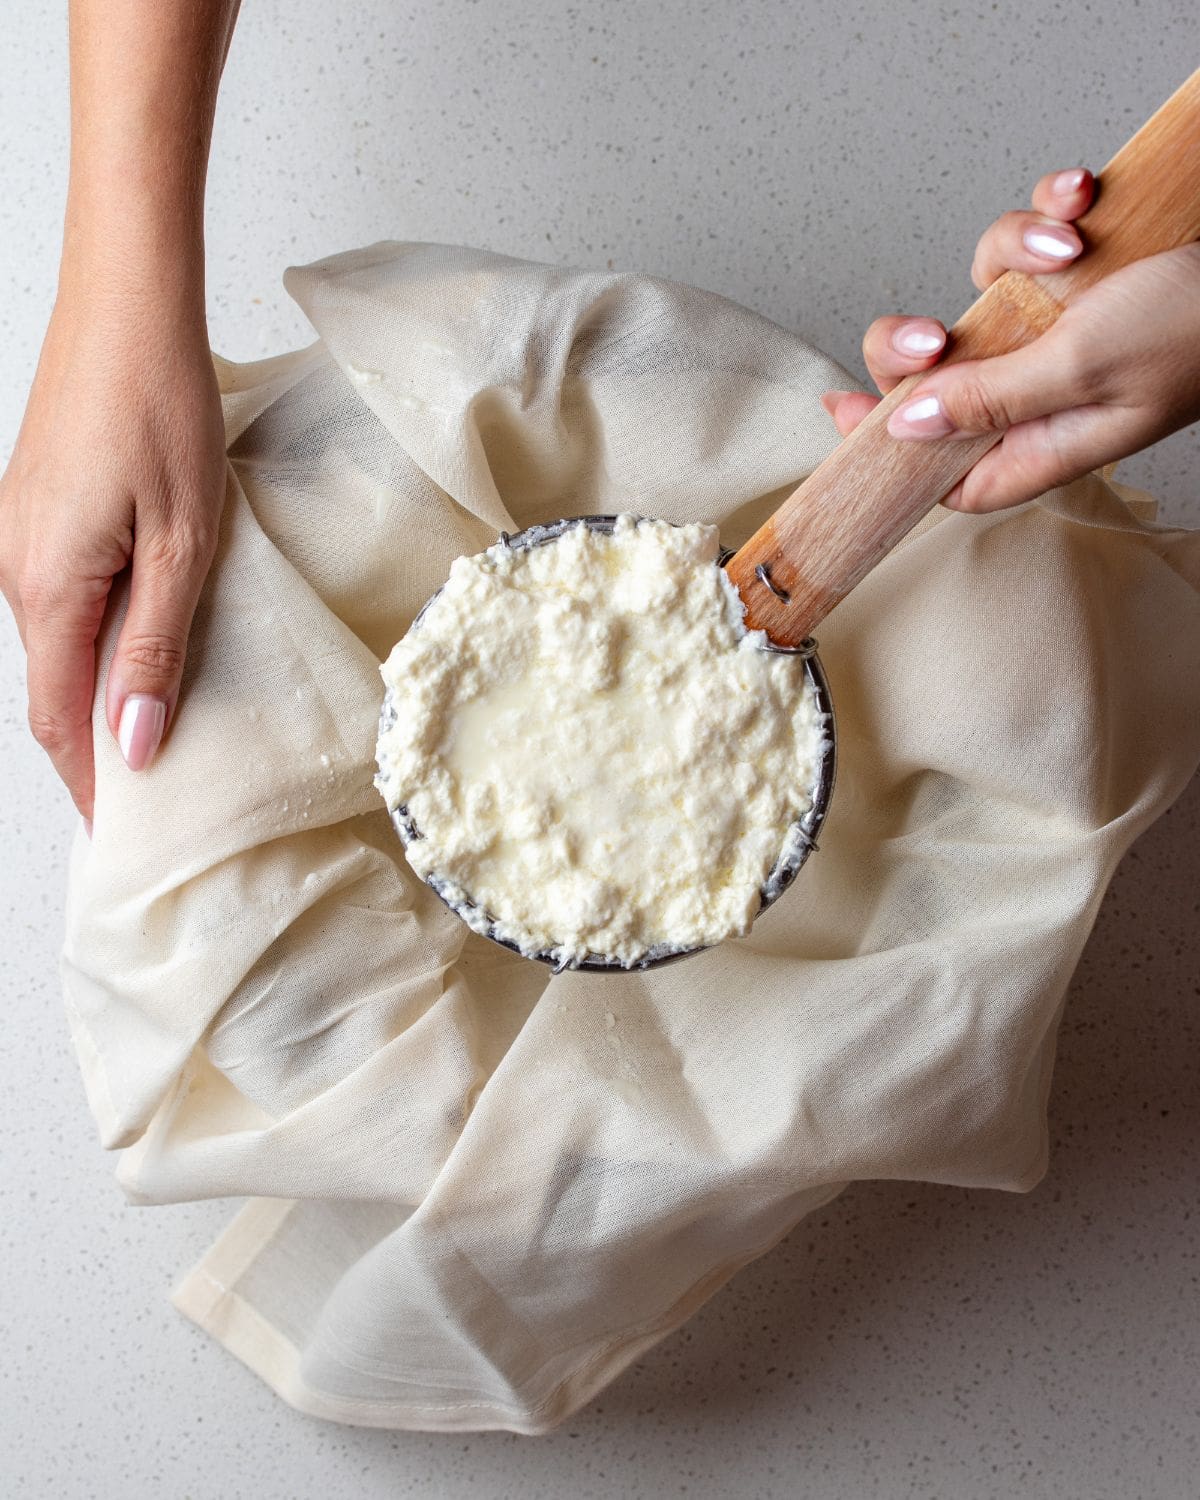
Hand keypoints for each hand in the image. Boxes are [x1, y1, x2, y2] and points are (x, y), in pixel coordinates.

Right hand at [0, 282, 225, 823]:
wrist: (128, 306)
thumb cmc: (159, 407)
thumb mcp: (182, 543)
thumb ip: (154, 646)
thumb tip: (132, 740)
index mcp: (46, 587)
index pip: (57, 717)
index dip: (89, 782)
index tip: (122, 830)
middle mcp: (16, 570)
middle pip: (52, 686)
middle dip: (96, 744)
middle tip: (153, 792)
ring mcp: (21, 537)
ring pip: (58, 644)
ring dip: (101, 689)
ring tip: (158, 728)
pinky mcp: (40, 512)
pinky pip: (64, 599)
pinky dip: (99, 637)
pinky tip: (144, 645)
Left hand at [821, 168, 1199, 511]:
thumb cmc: (1199, 333)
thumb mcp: (1079, 370)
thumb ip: (989, 400)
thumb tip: (903, 426)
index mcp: (1037, 441)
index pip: (940, 468)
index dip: (886, 446)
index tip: (840, 413)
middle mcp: (1038, 390)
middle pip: (936, 378)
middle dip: (924, 345)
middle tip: (933, 335)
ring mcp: (1056, 329)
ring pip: (980, 290)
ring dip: (1015, 251)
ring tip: (1069, 243)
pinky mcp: (1078, 276)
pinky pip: (1030, 239)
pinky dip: (1052, 211)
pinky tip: (1085, 203)